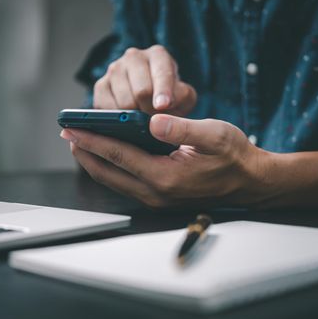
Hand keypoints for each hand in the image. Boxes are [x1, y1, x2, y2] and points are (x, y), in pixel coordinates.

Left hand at [60, 114, 267, 208]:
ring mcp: (157, 197)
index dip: (92, 140)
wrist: (250, 182)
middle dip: (84, 152)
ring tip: (80, 142)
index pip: (119, 154)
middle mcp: (156, 192)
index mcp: (166, 176)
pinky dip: (110, 167)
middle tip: (67, 133)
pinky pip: (125, 182)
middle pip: (108, 172)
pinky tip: (106, 153)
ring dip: (94, 161)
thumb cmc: (235, 157)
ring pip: (114, 180)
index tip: (72, 128)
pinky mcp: (159, 196)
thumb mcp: (214, 134)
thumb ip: (182, 128)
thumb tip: (152, 121)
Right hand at [93, 45, 196, 115]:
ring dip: (135, 117)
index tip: (162, 106)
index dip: (162, 91)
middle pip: (141, 90)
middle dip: (150, 111)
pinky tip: (126, 121)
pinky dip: (117, 119)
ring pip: (124, 101)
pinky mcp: (100, 86)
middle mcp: (134, 57)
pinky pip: (107, 108)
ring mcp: (115, 70)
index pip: (161, 73)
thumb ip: (181, 97)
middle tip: (156, 123)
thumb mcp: (184, 96)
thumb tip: (163, 105)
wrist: (151, 101)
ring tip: (143, 122)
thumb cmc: (171, 98)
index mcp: (158, 55)